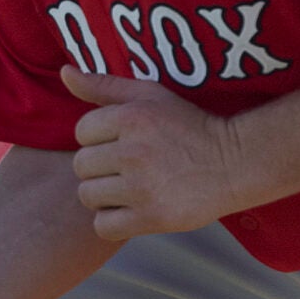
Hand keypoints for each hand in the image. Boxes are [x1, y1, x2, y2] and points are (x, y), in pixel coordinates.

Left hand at [61, 68, 245, 239]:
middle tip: (126, 167)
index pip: (81, 132)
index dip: (99, 138)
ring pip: (88, 196)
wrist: (234, 163)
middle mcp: (133, 152)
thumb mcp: (150, 95)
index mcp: (131, 117)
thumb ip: (104, 85)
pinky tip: (130, 209)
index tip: (122, 142)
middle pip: (81, 165)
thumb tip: (65, 73)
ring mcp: (142, 187)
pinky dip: (112, 221)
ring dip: (103, 195)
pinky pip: (103, 226)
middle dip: (99, 167)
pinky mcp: (151, 218)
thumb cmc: (189, 126)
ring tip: (127, 188)